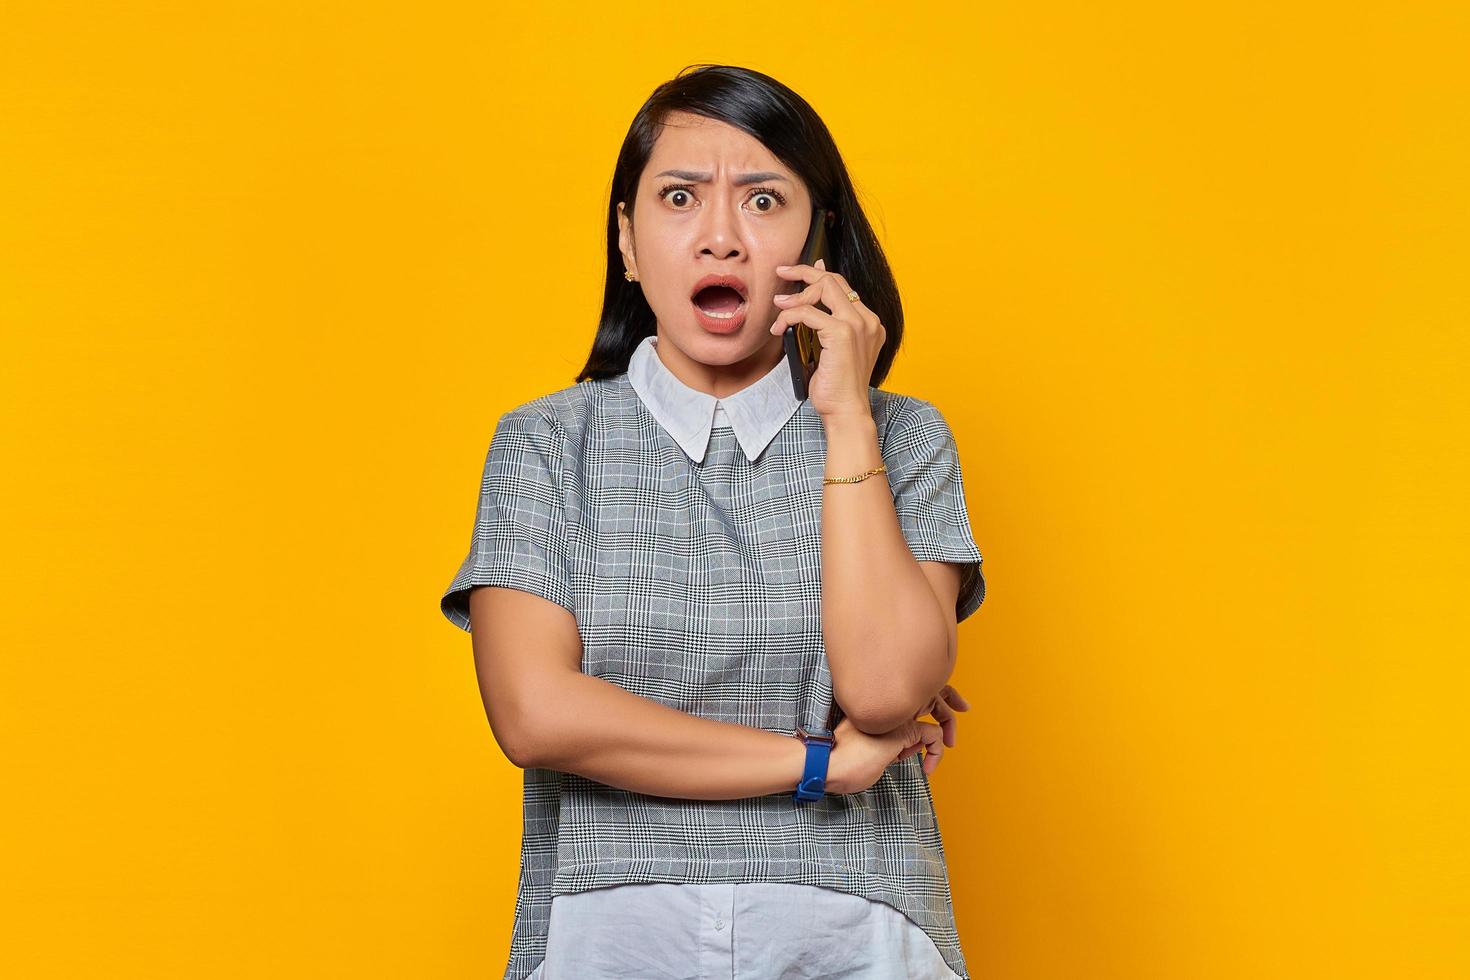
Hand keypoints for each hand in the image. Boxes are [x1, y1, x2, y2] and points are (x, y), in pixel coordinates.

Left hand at [770, 257, 885, 421]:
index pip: (844, 287)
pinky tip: (780, 328)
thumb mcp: (832, 352)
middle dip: (803, 272)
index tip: (798, 272)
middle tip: (781, 272)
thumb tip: (808, 303)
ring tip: (778, 306)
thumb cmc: (837, 388)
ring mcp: (857, 325)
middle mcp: (868, 320)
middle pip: (834, 280)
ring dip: (794, 295)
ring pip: (822, 289)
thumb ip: (825, 326)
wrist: (846, 411)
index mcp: (869, 324)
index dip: (819, 275)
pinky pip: (807, 312)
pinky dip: (789, 316)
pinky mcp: (842, 333)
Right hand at [826, 684, 970, 793]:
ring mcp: (894, 715)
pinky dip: (935, 752)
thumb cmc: (841, 761)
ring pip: (933, 715)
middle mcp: (887, 705)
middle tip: (965, 707)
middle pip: (927, 692)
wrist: (824, 763)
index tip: (947, 703)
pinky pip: (933, 736)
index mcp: (878, 706)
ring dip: (940, 738)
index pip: (909, 692)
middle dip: (949, 698)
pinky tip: (927, 768)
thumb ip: (886, 742)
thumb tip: (903, 749)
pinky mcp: (901, 731)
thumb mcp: (868, 748)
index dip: (931, 695)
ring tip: (932, 762)